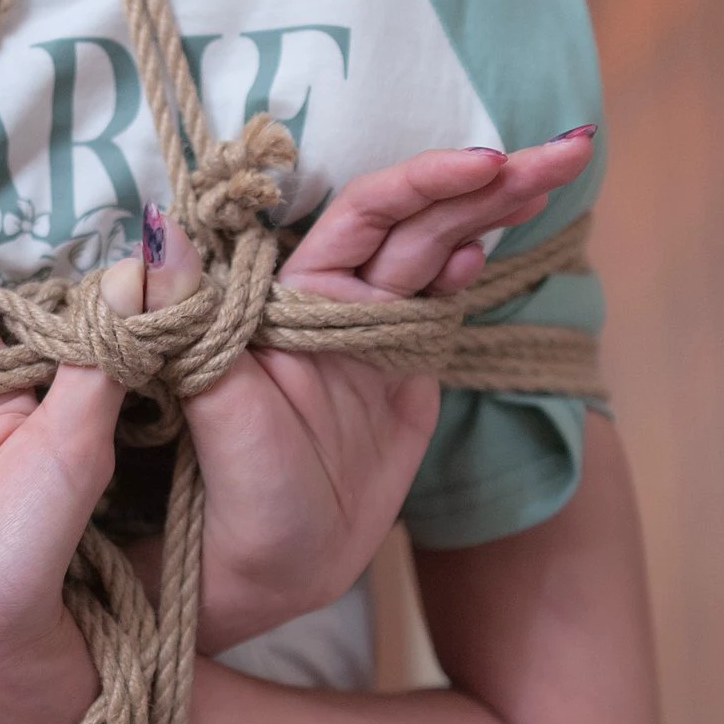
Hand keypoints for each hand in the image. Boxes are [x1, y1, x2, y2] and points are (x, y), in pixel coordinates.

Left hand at [175, 129, 597, 651]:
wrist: (267, 571)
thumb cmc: (230, 493)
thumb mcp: (212, 403)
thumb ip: (195, 313)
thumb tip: (158, 231)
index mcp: (292, 296)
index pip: (366, 213)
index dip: (424, 182)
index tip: (484, 163)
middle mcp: (333, 304)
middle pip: (418, 219)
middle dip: (489, 181)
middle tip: (564, 151)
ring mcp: (372, 338)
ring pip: (437, 251)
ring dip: (494, 209)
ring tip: (559, 167)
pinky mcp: (401, 378)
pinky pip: (436, 308)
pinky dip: (465, 267)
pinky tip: (485, 248)